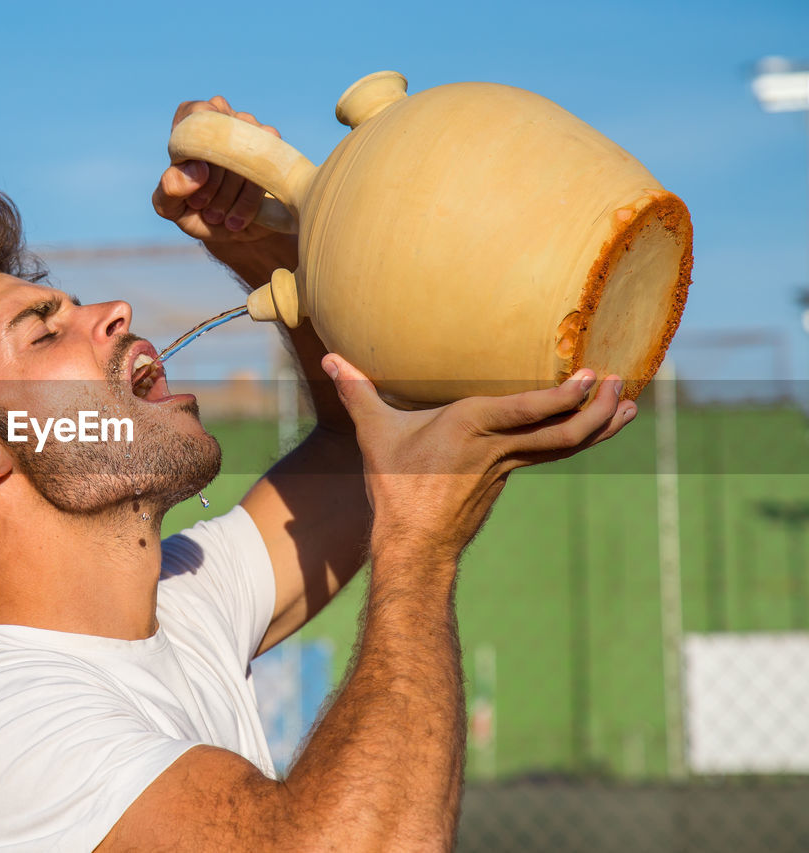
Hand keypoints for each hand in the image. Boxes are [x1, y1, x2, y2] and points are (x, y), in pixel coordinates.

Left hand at [152, 96, 288, 244]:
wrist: (232, 235)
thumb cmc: (196, 213)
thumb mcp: (171, 207)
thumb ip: (170, 188)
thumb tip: (198, 170)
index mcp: (194, 124)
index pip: (195, 112)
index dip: (194, 145)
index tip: (195, 176)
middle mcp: (226, 121)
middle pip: (220, 140)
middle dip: (209, 181)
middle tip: (200, 205)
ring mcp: (254, 132)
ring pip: (243, 154)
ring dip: (228, 193)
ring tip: (216, 216)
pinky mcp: (276, 152)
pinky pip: (264, 168)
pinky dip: (248, 199)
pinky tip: (236, 218)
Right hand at [322, 354, 636, 561]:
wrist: (413, 544)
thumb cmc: (395, 486)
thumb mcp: (375, 434)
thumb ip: (357, 391)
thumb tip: (329, 357)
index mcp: (472, 428)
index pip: (529, 410)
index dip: (565, 396)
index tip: (594, 376)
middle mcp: (499, 447)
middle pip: (565, 431)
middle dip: (599, 408)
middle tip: (624, 382)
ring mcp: (509, 466)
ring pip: (567, 445)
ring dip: (602, 425)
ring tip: (629, 405)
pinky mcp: (509, 477)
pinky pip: (553, 453)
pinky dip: (580, 437)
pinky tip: (595, 426)